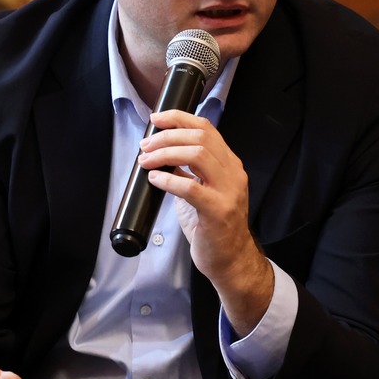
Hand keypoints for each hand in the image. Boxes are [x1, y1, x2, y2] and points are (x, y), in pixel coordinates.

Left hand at [140, 109, 274, 335]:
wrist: (231, 260)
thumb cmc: (212, 225)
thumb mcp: (202, 190)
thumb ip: (187, 171)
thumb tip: (160, 153)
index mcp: (229, 164)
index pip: (206, 129)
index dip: (179, 118)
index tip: (156, 118)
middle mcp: (233, 173)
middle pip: (200, 138)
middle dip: (167, 137)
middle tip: (145, 146)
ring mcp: (229, 191)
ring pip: (198, 156)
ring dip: (165, 154)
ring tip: (146, 161)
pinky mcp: (218, 211)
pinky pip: (191, 187)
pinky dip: (169, 180)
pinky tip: (154, 179)